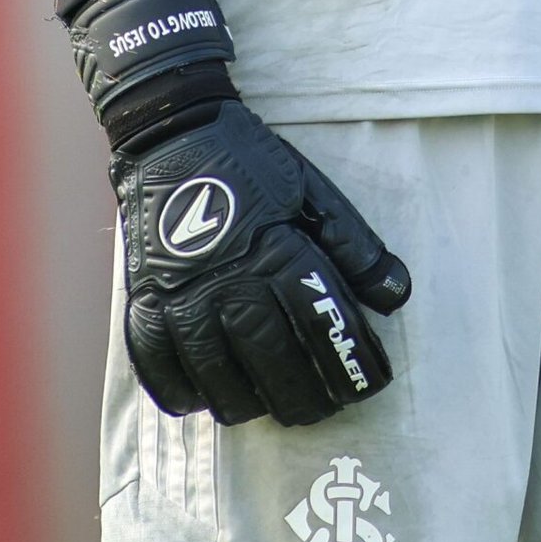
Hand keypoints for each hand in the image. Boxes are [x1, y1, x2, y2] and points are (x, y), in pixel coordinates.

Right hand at [111, 99, 410, 425]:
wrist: (174, 133)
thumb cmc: (251, 164)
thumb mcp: (312, 191)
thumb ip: (353, 245)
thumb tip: (396, 295)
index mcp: (276, 249)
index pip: (323, 322)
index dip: (352, 361)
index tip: (373, 383)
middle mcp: (228, 281)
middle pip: (273, 363)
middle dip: (309, 397)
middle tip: (327, 408)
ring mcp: (181, 297)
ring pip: (219, 379)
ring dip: (252, 404)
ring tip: (274, 407)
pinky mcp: (145, 303)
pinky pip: (161, 370)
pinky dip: (186, 393)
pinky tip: (209, 398)